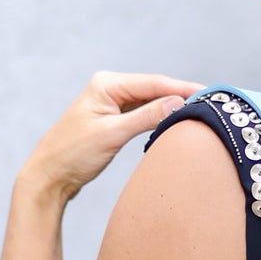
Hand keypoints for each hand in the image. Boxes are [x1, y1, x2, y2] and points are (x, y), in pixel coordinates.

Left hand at [20, 71, 202, 201]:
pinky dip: (158, 116)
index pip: (154, 83)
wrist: (48, 177)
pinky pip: (142, 113)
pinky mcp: (112, 118)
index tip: (210, 93)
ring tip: (200, 111)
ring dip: (171, 106)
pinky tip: (175, 121)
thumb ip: (146, 116)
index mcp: (107, 84)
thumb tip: (178, 103)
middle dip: (181, 95)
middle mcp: (109, 87)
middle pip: (154, 89)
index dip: (183, 88)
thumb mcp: (112, 134)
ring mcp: (110, 102)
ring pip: (149, 101)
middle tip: (212, 103)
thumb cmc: (72, 155)